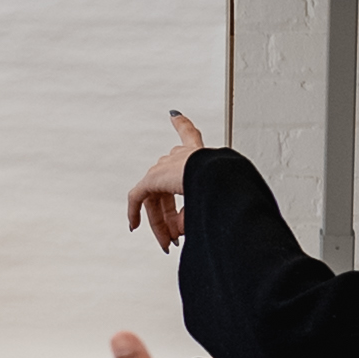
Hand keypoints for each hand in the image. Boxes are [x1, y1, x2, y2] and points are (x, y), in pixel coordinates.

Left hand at [125, 111, 208, 252]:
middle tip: (175, 239)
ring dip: (162, 223)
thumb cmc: (225, 188)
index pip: (191, 135)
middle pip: (169, 188)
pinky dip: (135, 212)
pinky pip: (138, 197)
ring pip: (157, 199)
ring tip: (168, 241)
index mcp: (200, 155)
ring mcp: (165, 166)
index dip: (182, 125)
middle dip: (172, 217)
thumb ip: (196, 212)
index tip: (174, 116)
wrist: (218, 179)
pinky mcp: (153, 178)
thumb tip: (181, 229)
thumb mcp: (213, 202)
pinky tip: (133, 226)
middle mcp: (181, 157)